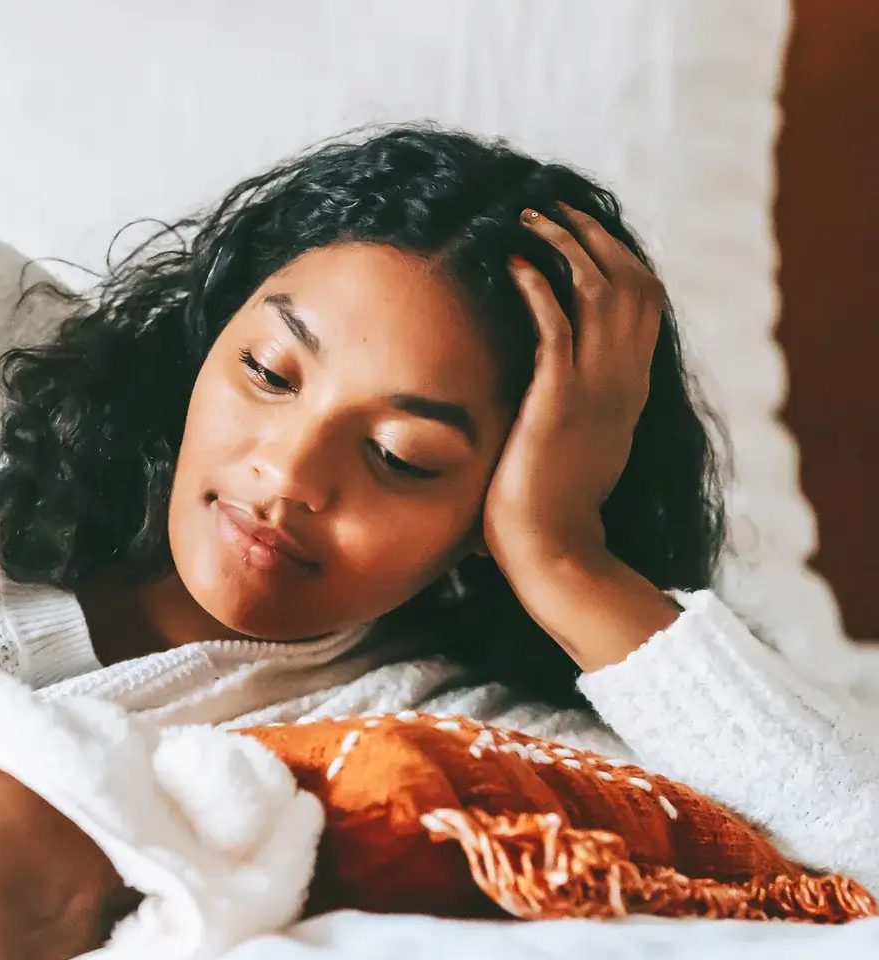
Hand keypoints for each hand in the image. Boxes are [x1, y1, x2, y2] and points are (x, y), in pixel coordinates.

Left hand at [484, 203, 663, 576]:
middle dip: (594, 236)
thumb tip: (542, 395)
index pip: (643, 303)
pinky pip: (556, 328)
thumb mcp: (574, 449)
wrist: (553, 553)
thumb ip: (571, 412)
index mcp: (630, 390)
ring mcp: (597, 390)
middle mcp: (624, 382)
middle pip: (631, 283)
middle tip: (554, 208)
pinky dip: (538, 288)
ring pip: (599, 292)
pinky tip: (514, 263)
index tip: (583, 231)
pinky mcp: (560, 402)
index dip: (618, 258)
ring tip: (530, 219)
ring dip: (565, 247)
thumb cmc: (547, 512)